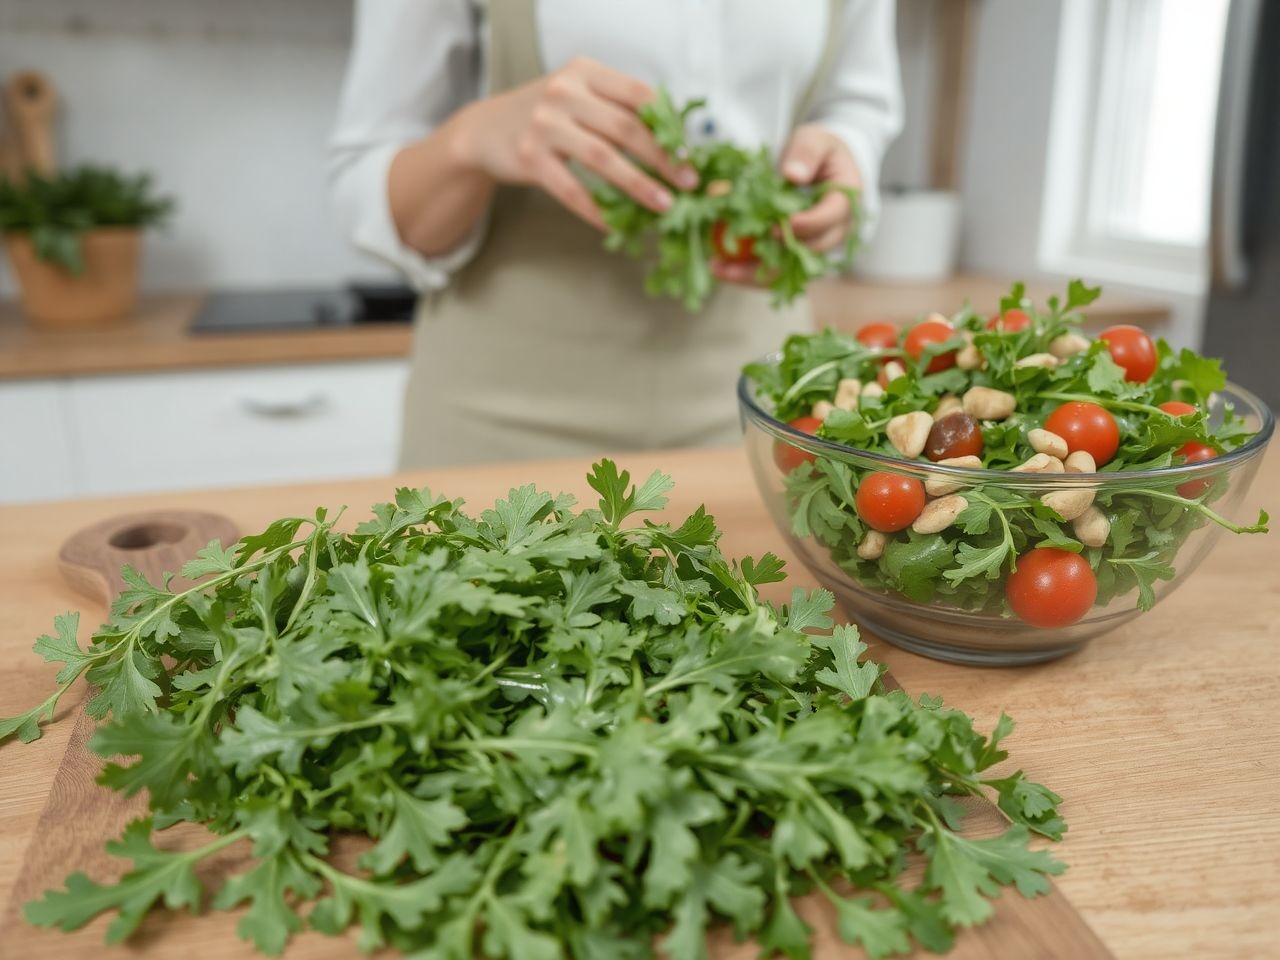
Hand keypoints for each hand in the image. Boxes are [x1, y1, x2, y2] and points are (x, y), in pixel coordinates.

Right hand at [453, 57, 696, 229]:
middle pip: (625, 128)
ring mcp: (544, 125)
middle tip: (686, 184)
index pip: (638, 95)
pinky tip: (615, 224)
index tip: (688, 154)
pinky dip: (596, 210)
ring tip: (663, 205)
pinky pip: (571, 190)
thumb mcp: (580, 97)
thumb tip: (674, 146)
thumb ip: (618, 110)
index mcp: (585, 72)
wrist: (485, 131)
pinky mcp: (530, 158)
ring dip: (638, 185)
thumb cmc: (547, 117)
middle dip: (662, 159)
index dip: (668, 126)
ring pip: (603, 158)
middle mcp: (564, 92)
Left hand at [712, 124, 860, 285]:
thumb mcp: (814, 141)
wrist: (825, 168)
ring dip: (754, 274)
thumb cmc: (819, 152)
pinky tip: (721, 268)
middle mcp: (833, 232)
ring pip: (788, 270)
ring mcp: (814, 248)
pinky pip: (774, 270)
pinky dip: (749, 271)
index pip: (830, 218)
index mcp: (844, 202)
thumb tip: (792, 175)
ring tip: (720, 270)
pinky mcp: (796, 255)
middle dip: (773, 258)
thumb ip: (806, 153)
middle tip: (738, 255)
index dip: (807, 225)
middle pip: (807, 254)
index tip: (780, 227)